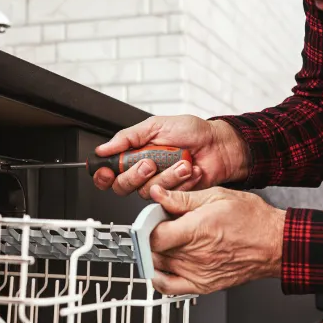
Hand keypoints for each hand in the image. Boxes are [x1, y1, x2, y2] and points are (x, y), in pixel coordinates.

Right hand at [93, 116, 249, 199]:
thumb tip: (104, 148)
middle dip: (135, 174)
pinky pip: (169, 196)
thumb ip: (128, 137)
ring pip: (147, 191)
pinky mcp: (175, 195)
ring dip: (167, 175)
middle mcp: (144, 172)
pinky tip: (191, 170)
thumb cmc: (192, 132)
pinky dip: (182, 182)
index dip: (104, 174)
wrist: (218, 144)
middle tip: (150, 162)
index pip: (110, 171)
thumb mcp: (156, 126)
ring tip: (181, 162)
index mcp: (135, 154)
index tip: (107, 171)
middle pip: (122, 186)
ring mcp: (159, 184)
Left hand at [147, 185, 284, 295]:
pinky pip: (169, 288)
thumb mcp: (217, 196)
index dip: (147, 226)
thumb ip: (183, 198)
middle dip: (152, 236)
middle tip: (162, 225)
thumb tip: (159, 194)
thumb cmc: (253, 220)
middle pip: (154, 250)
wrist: (275, 244)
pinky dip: (158, 278)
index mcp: (197, 230)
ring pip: (158, 266)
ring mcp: (198, 272)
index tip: (150, 219)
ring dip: (155, 253)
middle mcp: (196, 254)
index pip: (154, 235)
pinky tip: (159, 267)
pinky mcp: (203, 285)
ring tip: (167, 240)